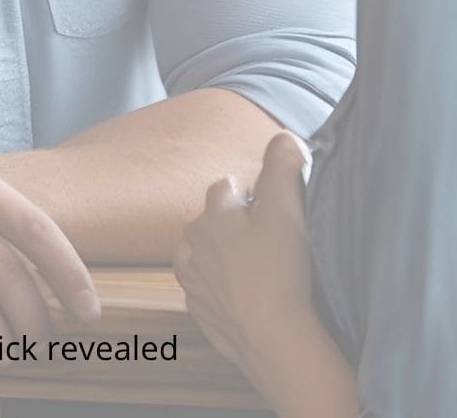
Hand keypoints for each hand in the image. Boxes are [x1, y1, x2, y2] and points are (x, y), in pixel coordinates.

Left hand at [174, 131, 315, 386]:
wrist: (275, 342)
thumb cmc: (280, 270)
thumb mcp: (287, 205)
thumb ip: (283, 162)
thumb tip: (284, 137)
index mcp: (210, 215)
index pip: (228, 186)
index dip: (255, 194)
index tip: (276, 209)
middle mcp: (191, 246)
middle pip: (214, 221)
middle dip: (237, 225)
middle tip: (272, 242)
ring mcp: (194, 284)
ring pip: (208, 257)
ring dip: (228, 258)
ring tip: (263, 272)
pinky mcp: (202, 316)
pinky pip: (212, 293)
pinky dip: (228, 293)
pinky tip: (255, 299)